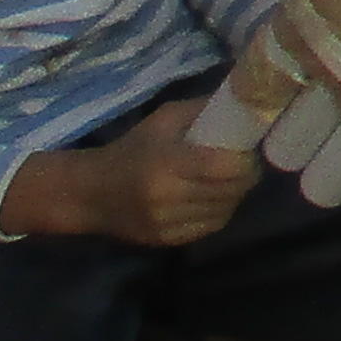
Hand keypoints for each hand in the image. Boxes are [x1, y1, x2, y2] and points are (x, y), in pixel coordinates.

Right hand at [6, 100, 256, 247]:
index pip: (226, 167)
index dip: (247, 160)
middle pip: (230, 191)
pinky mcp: (167, 242)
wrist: (90, 193)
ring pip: (224, 212)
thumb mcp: (164, 120)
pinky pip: (210, 227)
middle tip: (246, 164)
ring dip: (235, 195)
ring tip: (230, 180)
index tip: (250, 149)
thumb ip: (202, 109)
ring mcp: (167, 224)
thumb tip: (244, 99)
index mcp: (169, 164)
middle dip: (246, 177)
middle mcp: (169, 198)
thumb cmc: (132, 149)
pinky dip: (219, 212)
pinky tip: (213, 198)